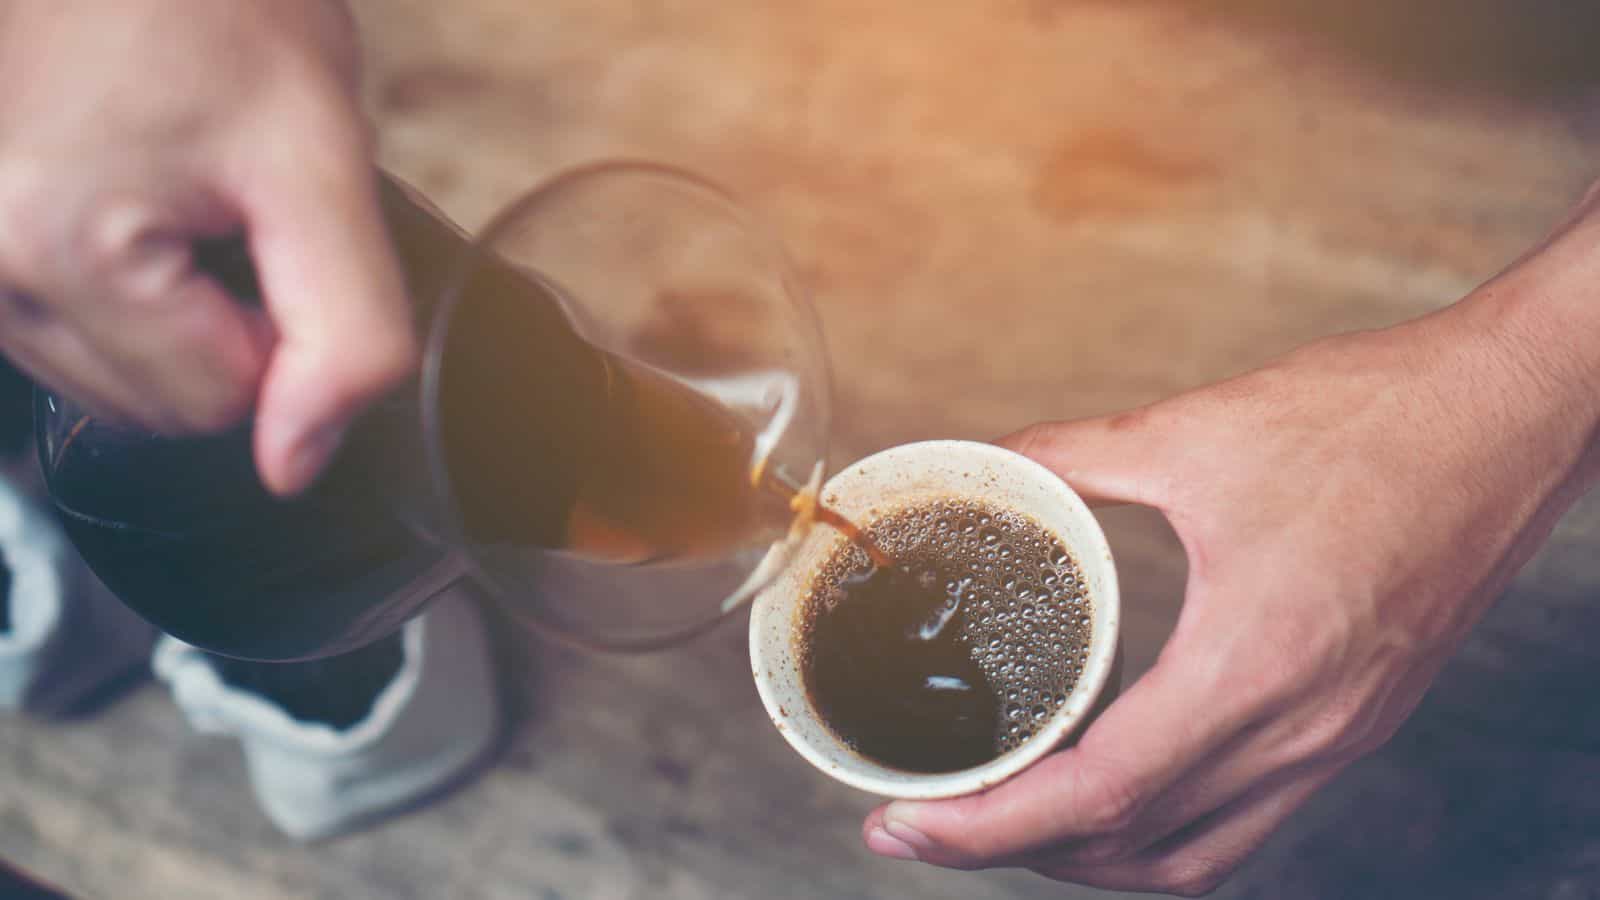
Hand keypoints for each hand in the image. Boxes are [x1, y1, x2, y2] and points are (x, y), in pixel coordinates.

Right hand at [0, 0, 414, 493]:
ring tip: (179, 186)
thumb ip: (343, 327)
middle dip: (224, 320)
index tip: (269, 229)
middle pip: (160, 405)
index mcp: (53, 252)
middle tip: (228, 201)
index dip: (281, 330)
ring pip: (117, 378)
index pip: (220, 406)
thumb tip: (298, 462)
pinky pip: (75, 332)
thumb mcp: (324, 163)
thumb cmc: (216, 10)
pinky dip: (126, 288)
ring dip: (174, 304)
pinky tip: (134, 197)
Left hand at [863, 190, 1599, 893]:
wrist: (1512, 416)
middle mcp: (1304, 726)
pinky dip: (1166, 832)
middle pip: (1137, 849)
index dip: (988, 825)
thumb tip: (992, 461)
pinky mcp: (1362, 724)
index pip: (1100, 794)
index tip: (904, 823)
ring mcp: (1341, 737)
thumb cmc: (1373, 417)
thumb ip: (1074, 454)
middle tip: (929, 819)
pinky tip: (1117, 789)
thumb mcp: (1195, 431)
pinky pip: (1249, 821)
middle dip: (1014, 852)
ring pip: (1196, 856)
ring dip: (1093, 858)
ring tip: (1009, 816)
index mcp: (1255, 661)